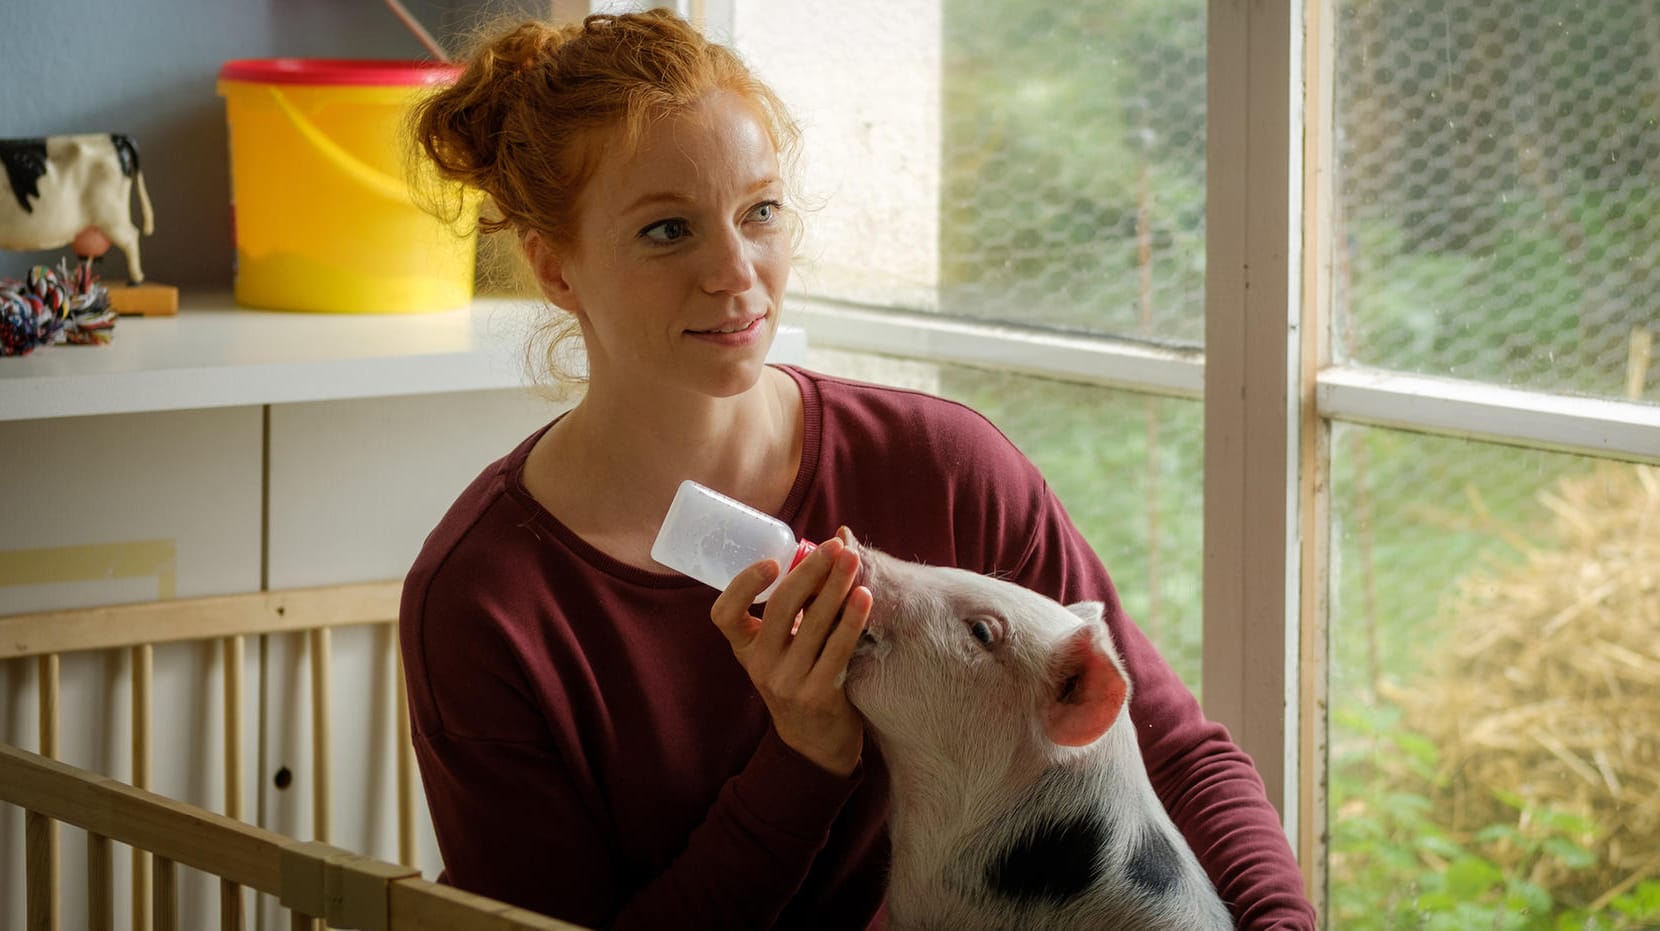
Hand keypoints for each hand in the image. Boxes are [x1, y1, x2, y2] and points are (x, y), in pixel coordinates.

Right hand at [709, 532, 871, 776]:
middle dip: (810, 571)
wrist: (815, 743)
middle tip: (834, 548)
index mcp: (746, 649)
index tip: (772, 562)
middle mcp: (760, 665)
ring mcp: (787, 682)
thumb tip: (836, 540)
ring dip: (836, 587)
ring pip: (813, 624)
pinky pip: (837, 649)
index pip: (724, 615)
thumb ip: (799, 604)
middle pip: (780, 608)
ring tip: (853, 561)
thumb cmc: (801, 678)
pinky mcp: (817, 696)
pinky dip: (852, 619)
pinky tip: (864, 597)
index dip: (743, 585)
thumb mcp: (784, 647)